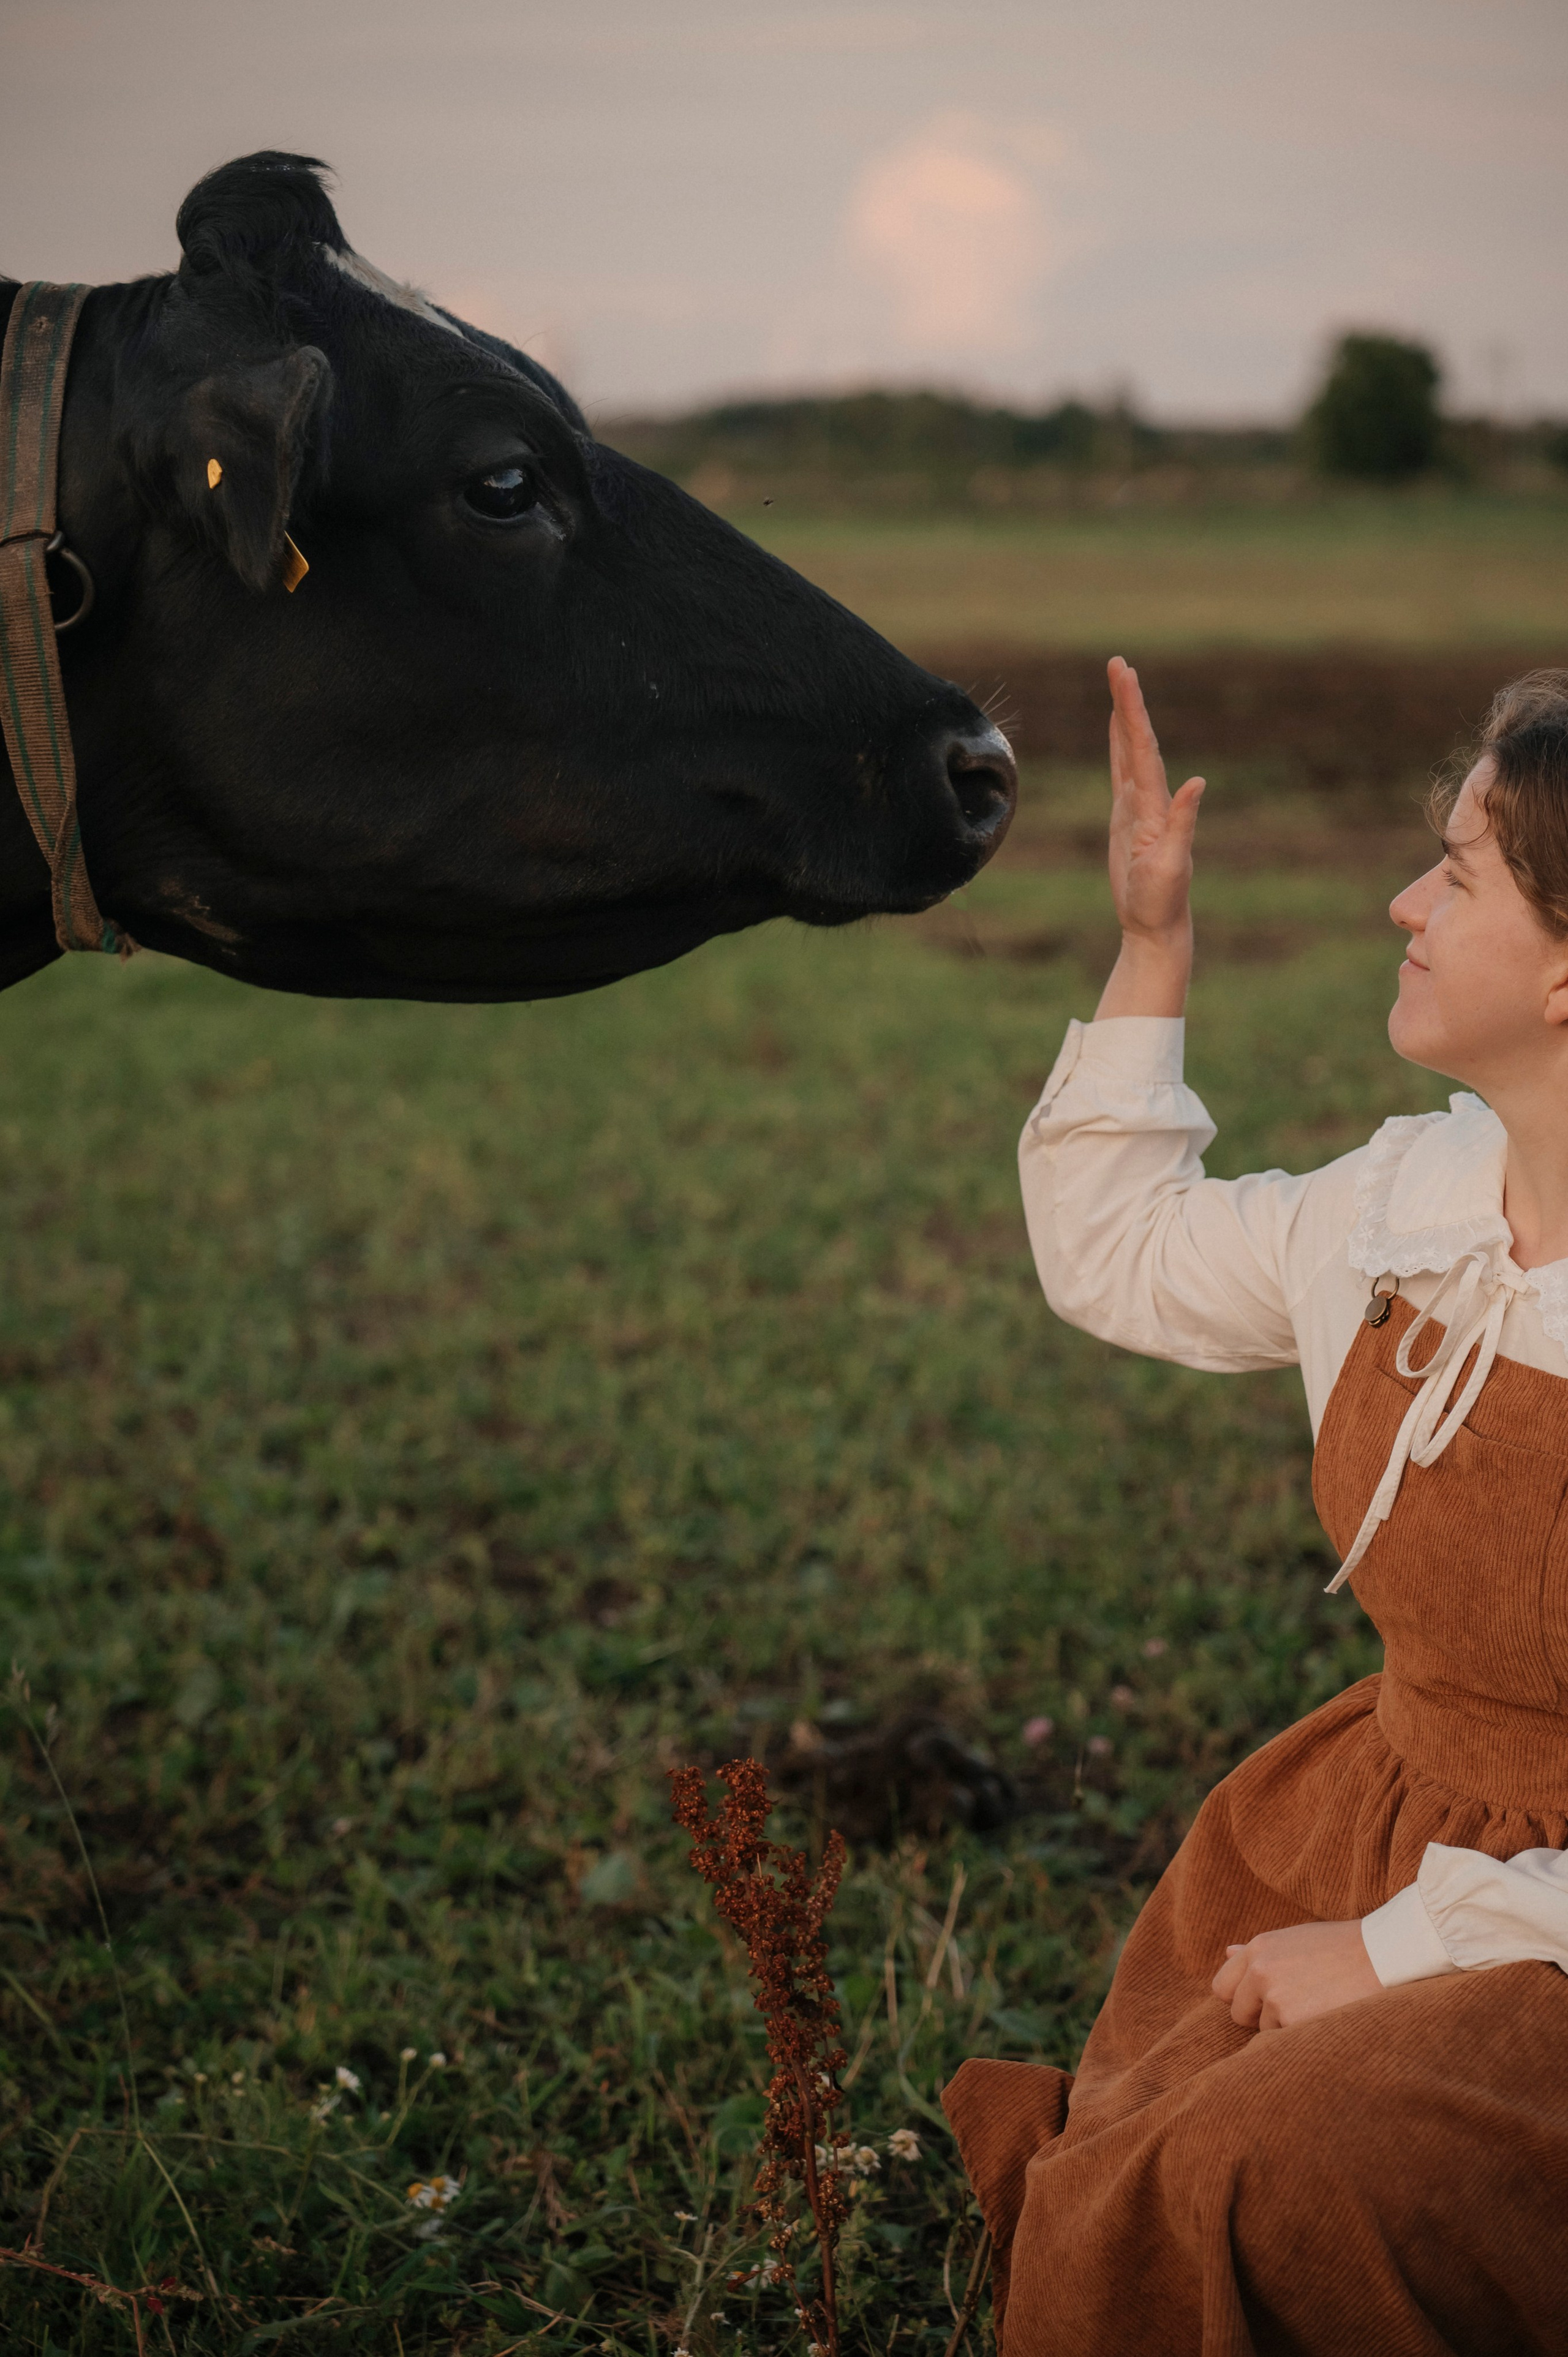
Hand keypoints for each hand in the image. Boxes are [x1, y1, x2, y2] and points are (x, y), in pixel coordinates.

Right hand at [1094, 657, 1203, 1019]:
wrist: (1156, 925)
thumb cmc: (1162, 901)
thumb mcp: (1172, 864)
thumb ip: (1184, 823)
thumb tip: (1197, 783)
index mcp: (1156, 803)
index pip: (1143, 746)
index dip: (1132, 709)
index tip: (1124, 675)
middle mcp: (1150, 798)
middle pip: (1137, 739)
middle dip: (1127, 700)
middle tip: (1117, 663)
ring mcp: (1138, 806)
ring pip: (1129, 750)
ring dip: (1123, 717)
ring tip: (1118, 683)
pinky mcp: (1127, 818)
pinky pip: (1121, 771)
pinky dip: (1118, 746)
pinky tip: (1116, 731)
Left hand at [1211, 1920, 1381, 2032]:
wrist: (1384, 1956)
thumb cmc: (1343, 1948)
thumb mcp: (1297, 1940)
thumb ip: (1260, 1952)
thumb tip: (1228, 1952)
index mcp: (1259, 1948)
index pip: (1222, 1986)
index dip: (1242, 1998)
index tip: (1262, 2002)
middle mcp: (1260, 1970)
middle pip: (1238, 2013)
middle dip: (1261, 2018)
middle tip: (1299, 2007)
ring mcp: (1274, 1997)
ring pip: (1266, 2032)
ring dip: (1288, 2028)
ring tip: (1321, 2007)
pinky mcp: (1292, 2020)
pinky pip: (1286, 2043)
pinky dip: (1303, 2039)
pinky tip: (1327, 2020)